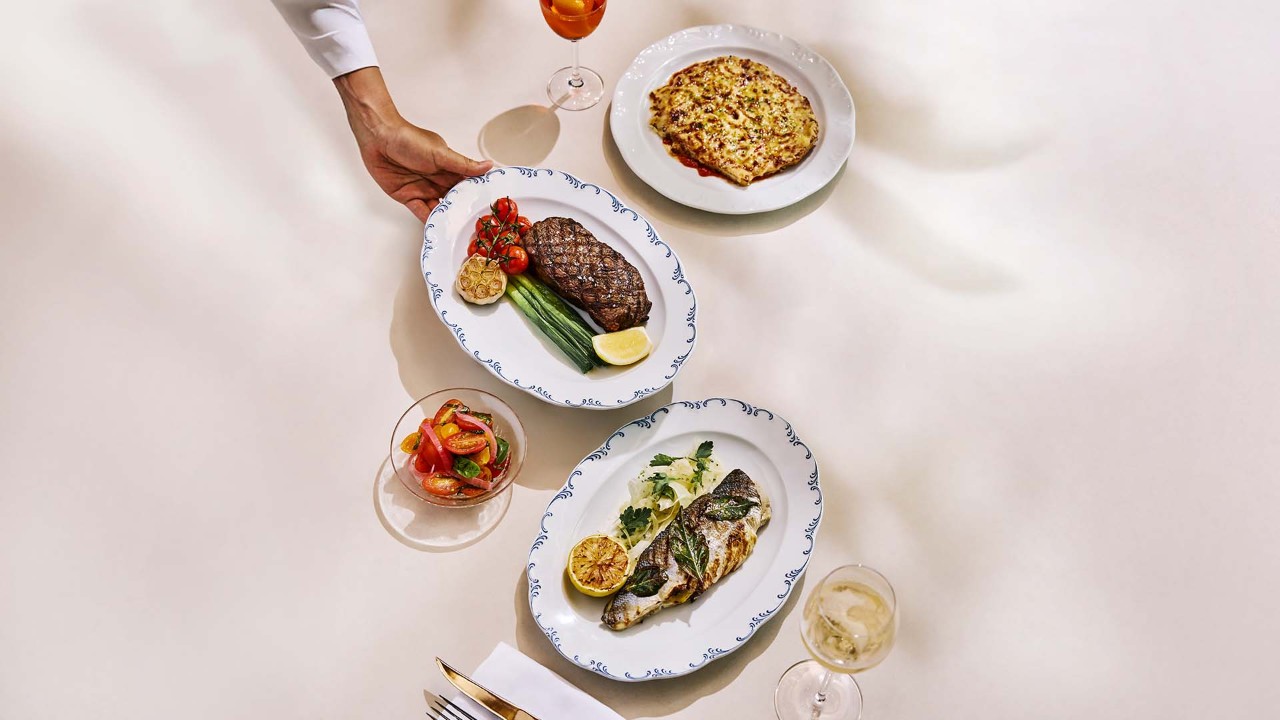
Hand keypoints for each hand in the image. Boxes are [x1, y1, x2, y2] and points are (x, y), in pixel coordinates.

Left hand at [335, 68, 491, 221]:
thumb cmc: (409, 140)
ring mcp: (423, 190)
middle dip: (462, 212)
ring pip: (438, 209)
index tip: (488, 209)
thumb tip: (489, 165)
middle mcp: (438, 180)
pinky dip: (429, 221)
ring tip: (457, 232)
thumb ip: (463, 164)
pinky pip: (421, 212)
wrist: (378, 138)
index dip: (476, 196)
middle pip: (453, 200)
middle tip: (474, 227)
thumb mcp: (441, 153)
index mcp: (448, 168)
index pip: (466, 185)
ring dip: (446, 219)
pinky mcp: (408, 197)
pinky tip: (438, 229)